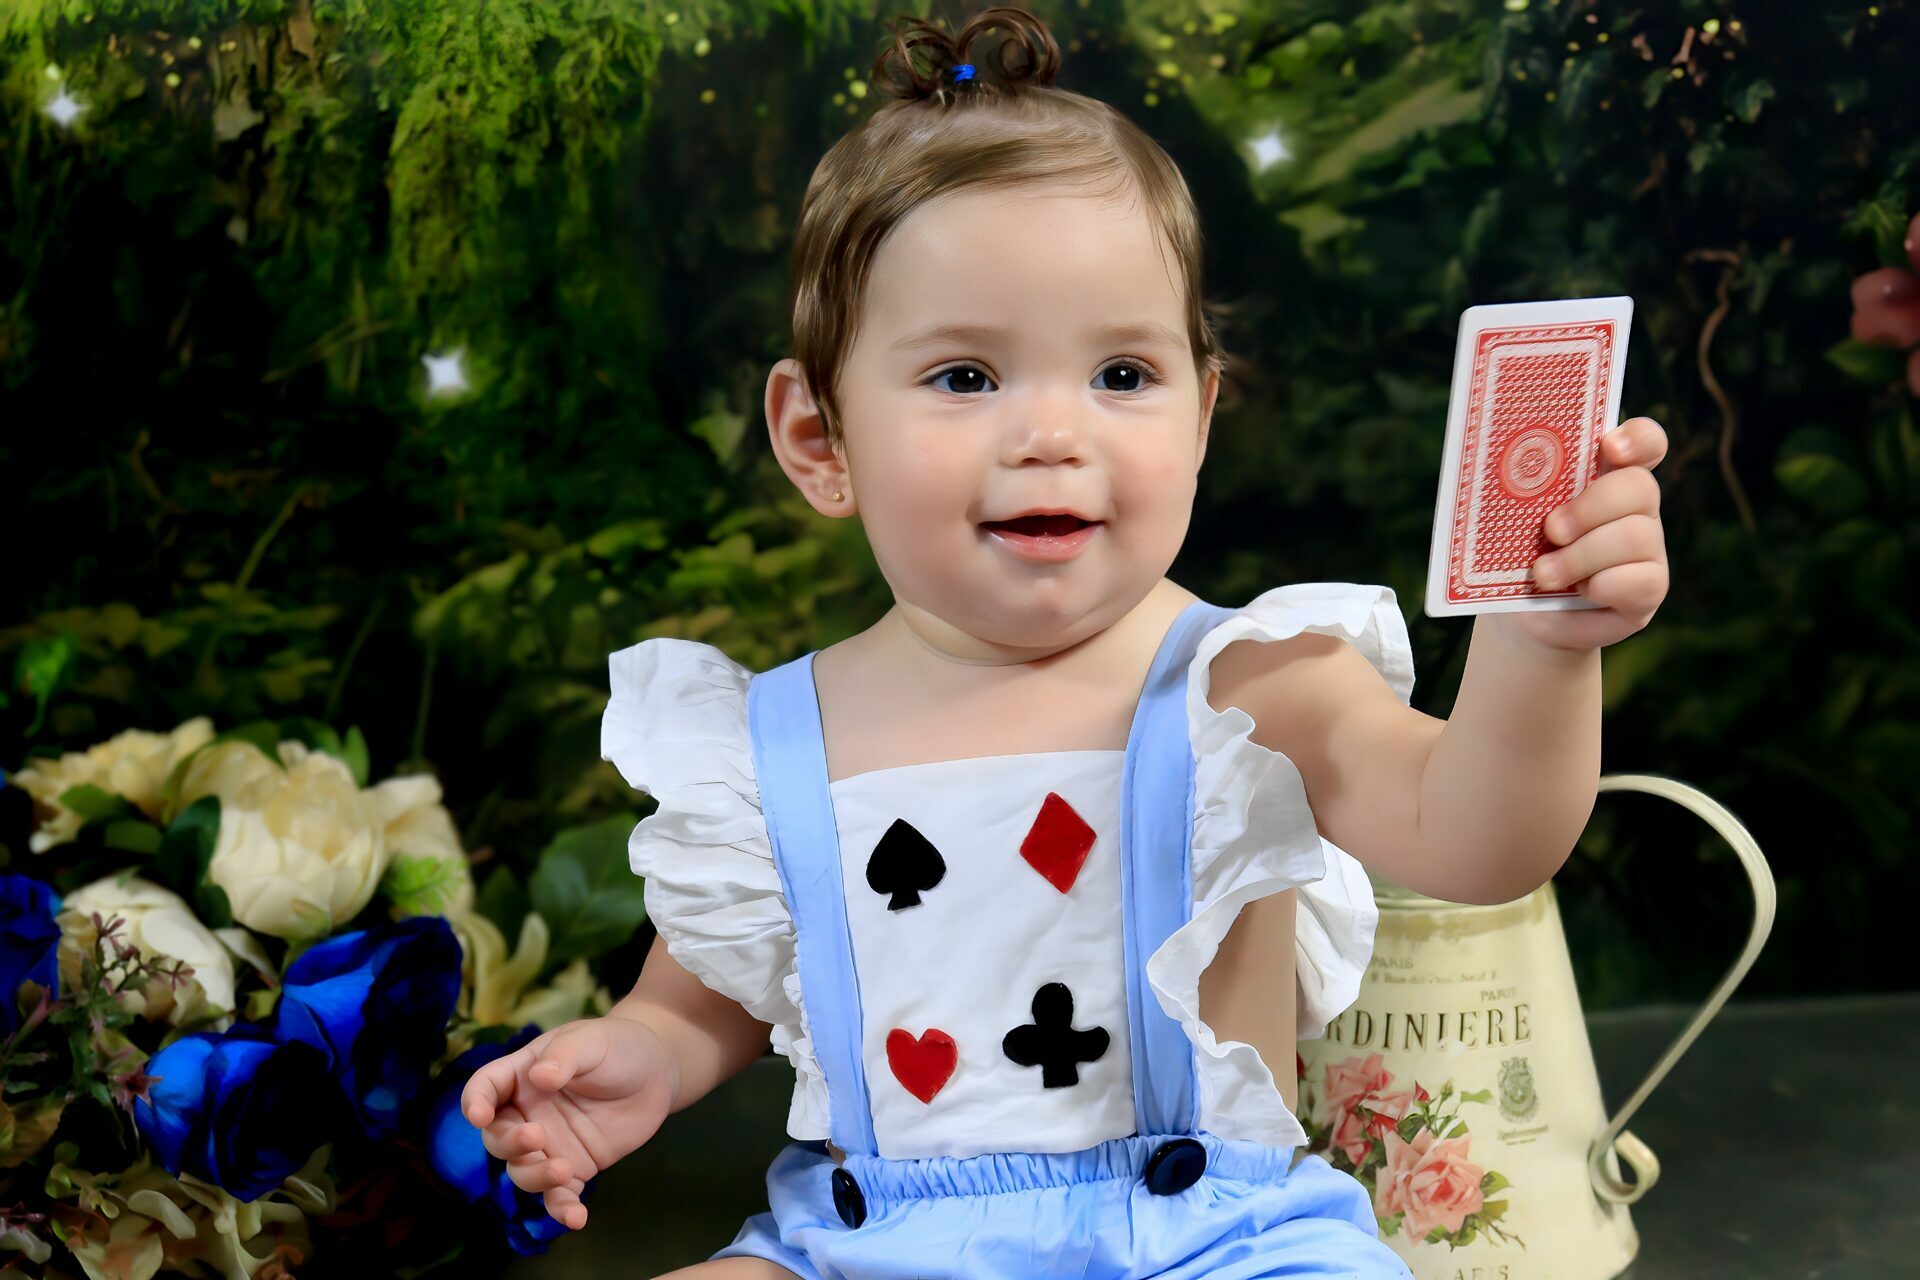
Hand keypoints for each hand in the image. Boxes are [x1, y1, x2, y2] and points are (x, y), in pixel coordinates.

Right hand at [460, 1013, 679, 1231]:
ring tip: (564, 1170)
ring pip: (522, 1171)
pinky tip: (576, 1218)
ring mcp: (550, 1144)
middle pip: (497, 1137)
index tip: (479, 1116)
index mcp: (522, 1075)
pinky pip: (559, 1196)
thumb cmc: (617, 1046)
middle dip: (509, 1143)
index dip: (475, 1102)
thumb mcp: (591, 1040)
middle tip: (537, 1137)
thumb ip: (565, 1054)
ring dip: (535, 1177)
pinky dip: (562, 1210)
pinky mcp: (575, 1168)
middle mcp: (528, 1114)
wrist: (657, 1073)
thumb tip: (540, 1076)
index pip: (485, 1088)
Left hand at [1511, 416, 1670, 651]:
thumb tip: (1502, 475)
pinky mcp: (1649, 589)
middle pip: (1639, 486)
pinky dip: (1601, 586)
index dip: (1637, 438)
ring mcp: (1648, 548)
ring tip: (1543, 574)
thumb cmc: (1514, 558)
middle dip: (1590, 507)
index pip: (1644, 443)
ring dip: (1582, 556)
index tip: (1608, 446)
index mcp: (1603, 478)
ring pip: (1637, 536)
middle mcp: (1634, 509)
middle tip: (1551, 530)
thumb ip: (1520, 494)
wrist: (1519, 616)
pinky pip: (1641, 581)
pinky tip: (1576, 593)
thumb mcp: (1512, 522)